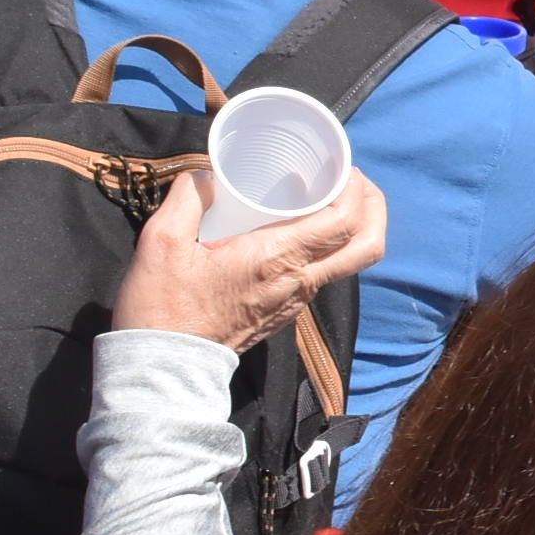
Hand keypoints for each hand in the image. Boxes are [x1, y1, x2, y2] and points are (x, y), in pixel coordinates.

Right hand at [108, 168, 389, 351]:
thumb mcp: (161, 242)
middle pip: (368, 245)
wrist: (164, 369)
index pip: (344, 221)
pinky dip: (328, 246)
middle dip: (373, 207)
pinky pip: (325, 274)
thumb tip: (204, 174)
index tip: (340, 166)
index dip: (355, 189)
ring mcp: (297, 300)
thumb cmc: (162, 306)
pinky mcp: (287, 311)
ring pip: (350, 262)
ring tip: (327, 198)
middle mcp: (299, 281)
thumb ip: (185, 199)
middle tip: (351, 181)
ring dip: (353, 227)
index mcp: (277, 259)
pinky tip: (298, 229)